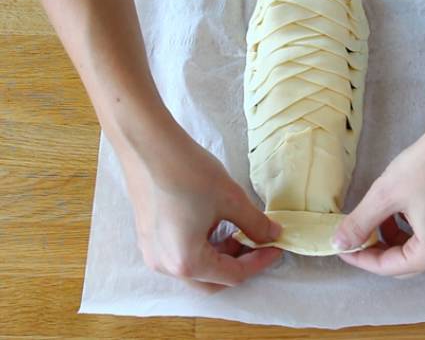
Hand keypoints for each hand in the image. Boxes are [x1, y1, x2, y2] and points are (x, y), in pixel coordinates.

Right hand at [115, 119, 281, 292]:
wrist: (148, 144)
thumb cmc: (189, 172)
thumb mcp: (231, 199)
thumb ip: (256, 224)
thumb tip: (272, 235)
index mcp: (186, 262)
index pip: (232, 275)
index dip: (259, 261)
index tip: (276, 246)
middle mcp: (165, 266)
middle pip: (211, 281)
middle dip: (238, 265)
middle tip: (258, 243)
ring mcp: (152, 251)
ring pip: (194, 268)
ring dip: (219, 256)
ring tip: (237, 229)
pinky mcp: (147, 236)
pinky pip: (179, 253)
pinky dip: (201, 247)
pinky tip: (212, 222)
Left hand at [332, 102, 424, 276]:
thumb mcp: (385, 195)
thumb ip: (360, 223)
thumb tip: (338, 243)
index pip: (387, 267)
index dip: (359, 257)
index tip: (339, 245)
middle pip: (403, 263)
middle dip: (376, 249)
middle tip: (354, 233)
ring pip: (415, 250)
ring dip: (391, 238)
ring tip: (375, 216)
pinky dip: (408, 229)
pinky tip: (398, 209)